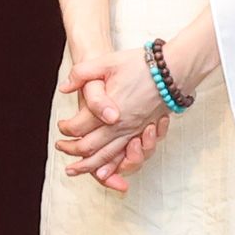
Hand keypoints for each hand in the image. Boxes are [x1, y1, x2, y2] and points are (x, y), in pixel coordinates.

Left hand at [56, 50, 169, 188]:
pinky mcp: (144, 132)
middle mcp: (120, 125)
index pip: (79, 127)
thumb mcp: (106, 62)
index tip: (60, 126)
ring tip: (76, 170)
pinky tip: (106, 172)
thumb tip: (64, 88)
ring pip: (108, 157)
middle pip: (90, 147)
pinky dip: (114, 166)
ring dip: (89, 166)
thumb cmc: (140, 65)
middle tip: (60, 147)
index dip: (66, 129)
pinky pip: (127, 156)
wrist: (174, 69)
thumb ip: (82, 73)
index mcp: (108, 109)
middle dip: (71, 150)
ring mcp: (134, 131)